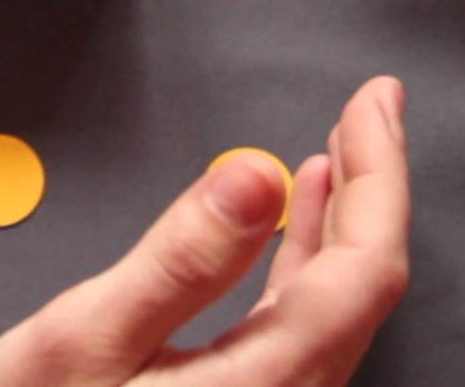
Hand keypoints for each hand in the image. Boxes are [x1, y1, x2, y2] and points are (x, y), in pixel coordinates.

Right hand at [0, 76, 410, 386]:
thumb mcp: (85, 336)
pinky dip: (306, 264)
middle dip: (373, 187)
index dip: (379, 176)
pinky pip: (303, 328)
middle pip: (365, 287)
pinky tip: (289, 232)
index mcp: (263, 385)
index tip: (371, 105)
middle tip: (370, 109)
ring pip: (337, 309)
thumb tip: (256, 176)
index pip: (364, 270)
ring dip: (342, 222)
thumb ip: (180, 258)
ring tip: (335, 156)